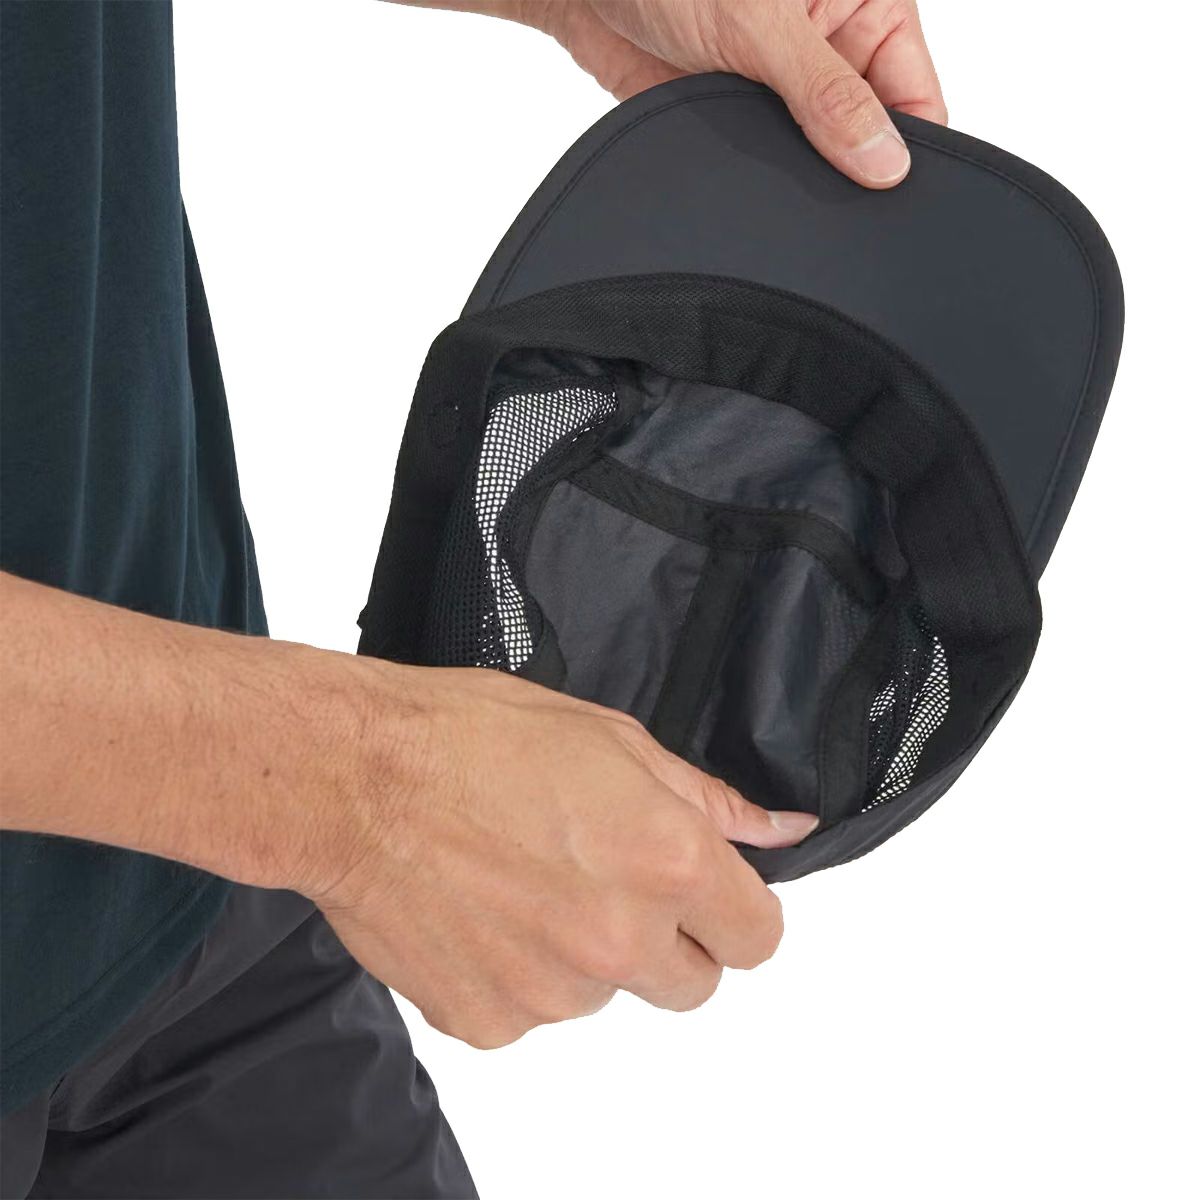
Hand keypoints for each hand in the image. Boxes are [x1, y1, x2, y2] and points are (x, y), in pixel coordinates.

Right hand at [2, 574, 815, 1050]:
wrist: (354, 779)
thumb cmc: (471, 737)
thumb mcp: (608, 737)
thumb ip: (705, 798)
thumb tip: (780, 830)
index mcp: (665, 862)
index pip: (758, 938)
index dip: (738, 913)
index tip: (712, 897)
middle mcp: (620, 940)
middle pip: (692, 985)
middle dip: (668, 942)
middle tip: (605, 881)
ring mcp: (553, 992)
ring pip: (605, 995)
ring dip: (584, 954)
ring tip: (523, 880)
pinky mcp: (490, 1022)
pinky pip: (531, 1013)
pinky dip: (517, 975)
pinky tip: (481, 911)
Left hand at [411, 0, 945, 187]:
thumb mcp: (758, 23)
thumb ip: (824, 93)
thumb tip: (884, 160)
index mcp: (866, 5)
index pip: (916, 95)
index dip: (908, 150)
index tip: (891, 196)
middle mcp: (832, 50)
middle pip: (870, 135)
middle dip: (852, 171)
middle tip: (831, 200)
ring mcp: (786, 92)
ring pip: (818, 161)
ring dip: (801, 182)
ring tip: (777, 182)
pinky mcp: (742, 125)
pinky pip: (767, 172)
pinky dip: (760, 189)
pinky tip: (751, 193)